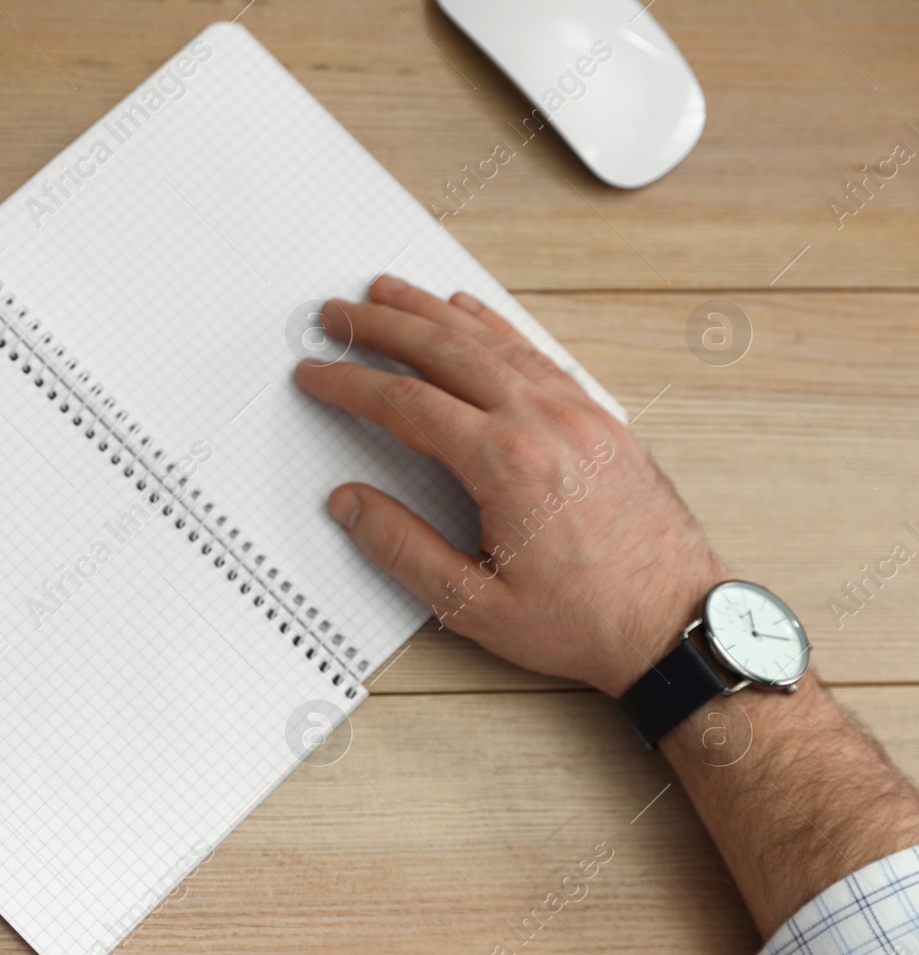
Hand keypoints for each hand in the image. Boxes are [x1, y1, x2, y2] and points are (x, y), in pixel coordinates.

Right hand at [293, 275, 726, 695]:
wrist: (676, 624)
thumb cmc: (587, 621)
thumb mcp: (474, 605)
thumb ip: (402, 549)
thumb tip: (350, 504)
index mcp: (508, 465)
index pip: (407, 405)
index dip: (351, 384)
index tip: (316, 374)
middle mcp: (545, 423)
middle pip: (444, 351)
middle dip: (381, 326)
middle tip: (338, 314)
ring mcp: (578, 413)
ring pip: (490, 340)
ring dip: (431, 312)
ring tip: (388, 293)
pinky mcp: (599, 418)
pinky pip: (533, 352)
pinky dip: (492, 324)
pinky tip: (468, 312)